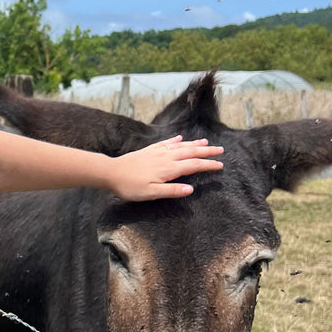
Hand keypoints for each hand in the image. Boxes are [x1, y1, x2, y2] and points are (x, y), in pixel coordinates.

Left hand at [108, 136, 223, 200]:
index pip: (193, 165)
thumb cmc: (130, 186)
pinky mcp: (149, 150)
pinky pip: (166, 142)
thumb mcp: (151, 193)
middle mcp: (166, 157)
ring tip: (206, 141)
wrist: (111, 172)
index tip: (220, 165)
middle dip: (207, 151)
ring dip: (195, 143)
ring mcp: (157, 152)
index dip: (208, 165)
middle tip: (220, 150)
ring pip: (180, 146)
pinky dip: (175, 140)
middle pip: (190, 152)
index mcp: (168, 169)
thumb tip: (190, 190)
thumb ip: (171, 191)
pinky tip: (180, 138)